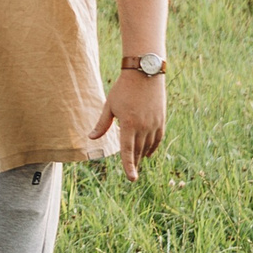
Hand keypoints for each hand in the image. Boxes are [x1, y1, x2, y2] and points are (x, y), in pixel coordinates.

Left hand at [87, 68, 166, 182]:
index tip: (132, 179)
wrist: (145, 73)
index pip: (128, 151)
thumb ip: (102, 124)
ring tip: (137, 164)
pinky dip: (152, 148)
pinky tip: (148, 153)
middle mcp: (143, 127)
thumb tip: (91, 138)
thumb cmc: (123, 88)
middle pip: (138, 151)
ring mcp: (154, 124)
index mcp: (128, 124)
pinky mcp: (161, 120)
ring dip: (142, 156)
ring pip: (148, 146)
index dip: (129, 166)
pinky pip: (157, 139)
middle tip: (131, 174)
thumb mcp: (110, 105)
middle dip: (134, 163)